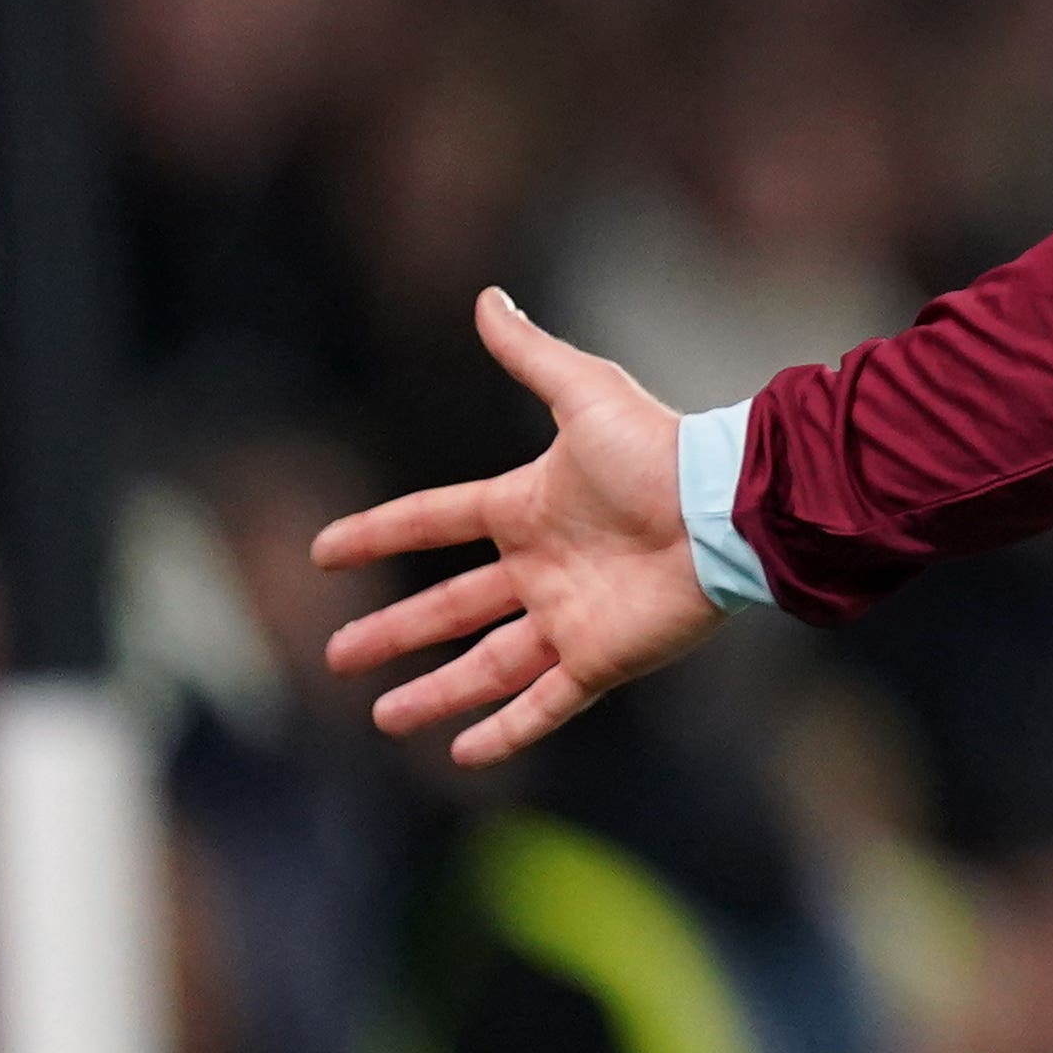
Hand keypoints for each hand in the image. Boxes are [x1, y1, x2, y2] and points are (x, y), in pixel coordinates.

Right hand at [313, 289, 720, 763]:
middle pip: (452, 607)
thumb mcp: (585, 393)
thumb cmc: (660, 451)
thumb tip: (489, 298)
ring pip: (489, 665)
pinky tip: (463, 754)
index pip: (437, 519)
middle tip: (336, 654)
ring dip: (438, 692)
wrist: (726, 510)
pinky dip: (506, 731)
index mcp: (529, 506)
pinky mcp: (602, 658)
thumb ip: (532, 355)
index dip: (382, 533)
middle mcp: (544, 567)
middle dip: (395, 631)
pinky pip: (545, 704)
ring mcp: (570, 617)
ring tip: (386, 717)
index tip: (325, 551)